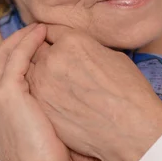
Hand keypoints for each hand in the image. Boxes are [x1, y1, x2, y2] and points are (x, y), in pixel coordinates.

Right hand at [0, 24, 72, 160]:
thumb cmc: (46, 158)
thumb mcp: (39, 125)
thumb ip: (42, 105)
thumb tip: (61, 91)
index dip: (14, 56)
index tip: (33, 45)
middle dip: (14, 41)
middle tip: (34, 29)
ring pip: (4, 54)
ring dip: (22, 37)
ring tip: (39, 27)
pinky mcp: (7, 93)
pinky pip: (17, 58)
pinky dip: (28, 42)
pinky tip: (41, 34)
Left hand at [26, 26, 161, 160]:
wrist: (130, 129)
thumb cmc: (129, 92)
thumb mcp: (113, 55)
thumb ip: (86, 47)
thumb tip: (79, 50)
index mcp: (72, 40)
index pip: (51, 31)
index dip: (56, 38)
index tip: (58, 44)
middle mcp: (52, 59)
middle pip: (37, 51)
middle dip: (45, 55)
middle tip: (59, 66)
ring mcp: (42, 85)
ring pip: (30, 73)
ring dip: (41, 76)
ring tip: (60, 86)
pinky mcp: (40, 109)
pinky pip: (33, 96)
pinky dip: (42, 96)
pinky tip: (59, 102)